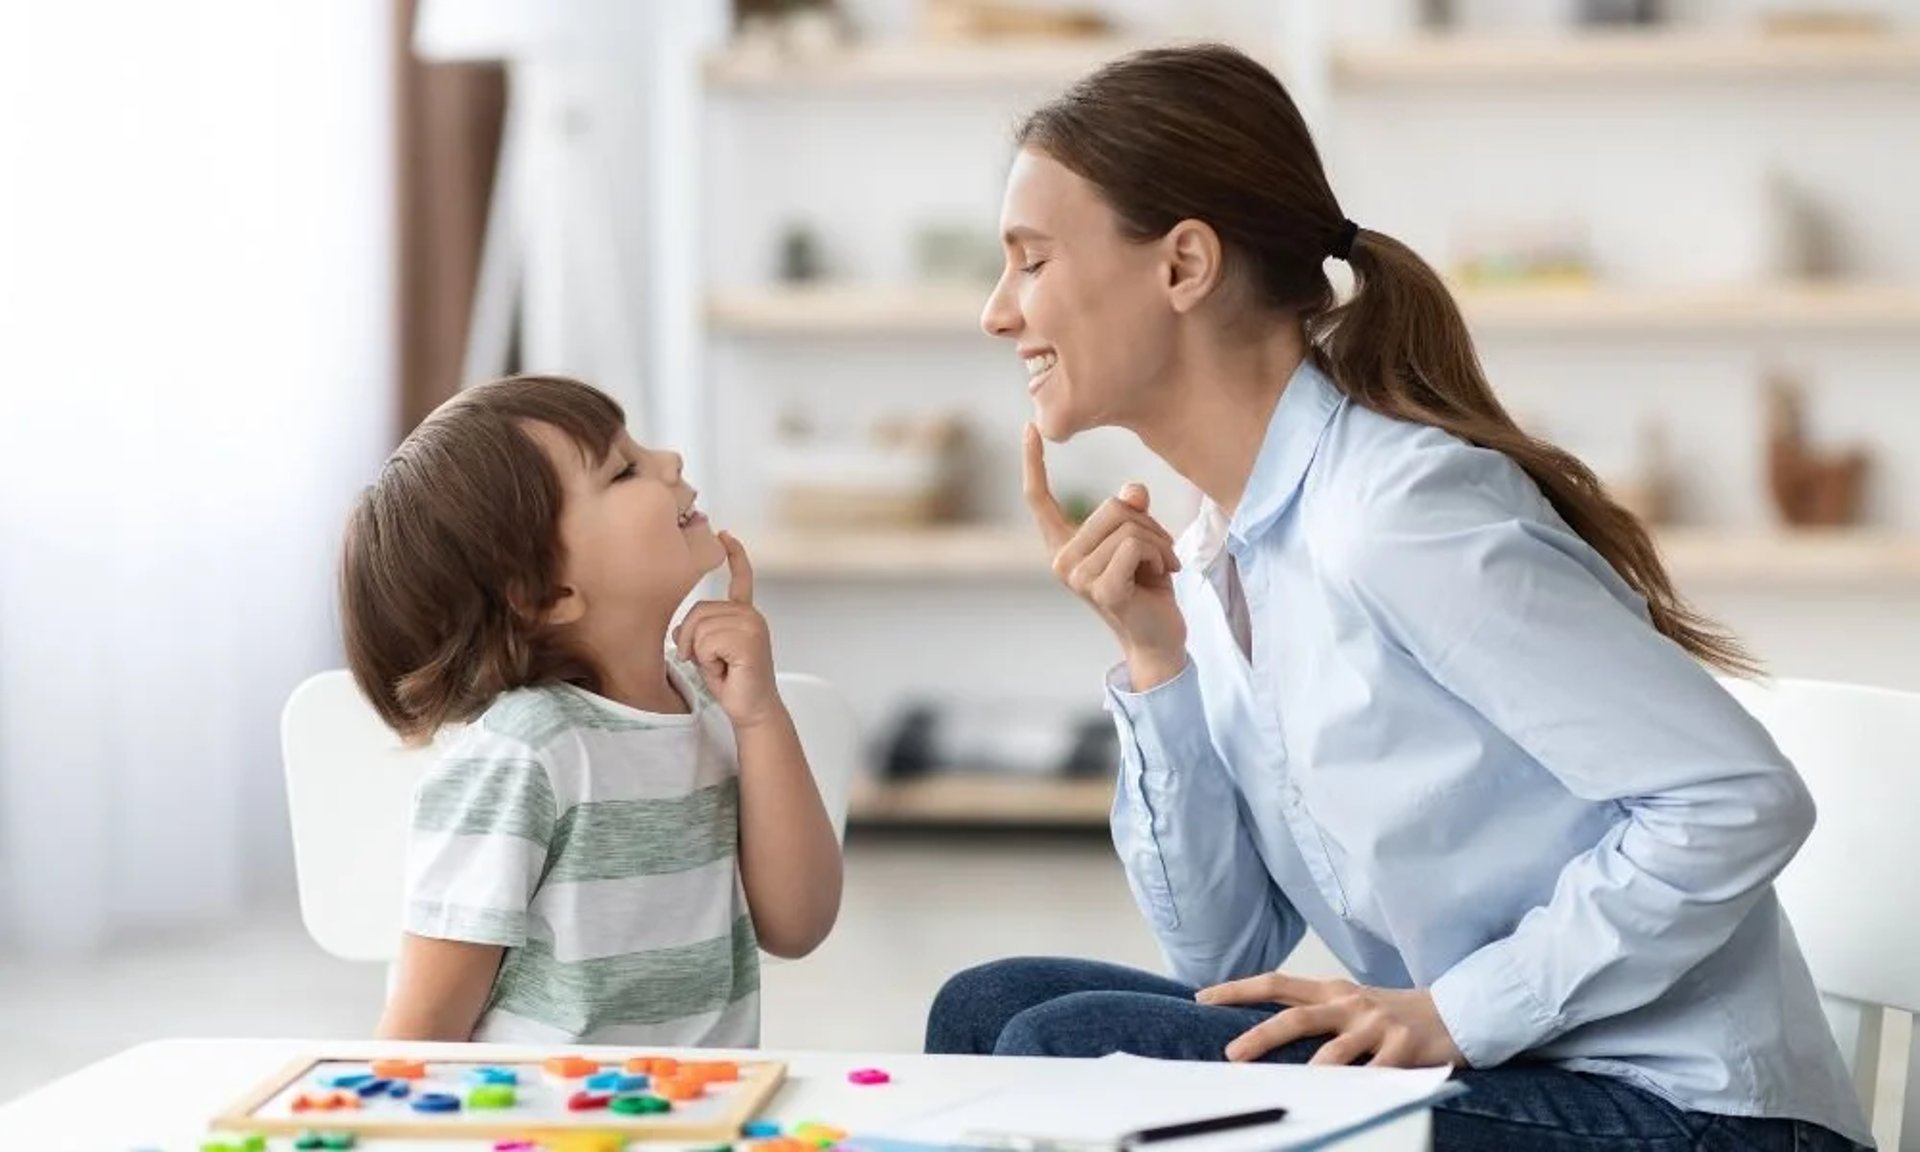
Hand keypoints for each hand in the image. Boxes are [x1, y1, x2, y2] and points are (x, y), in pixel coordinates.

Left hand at [673, 532, 782, 729]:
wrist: (752, 709)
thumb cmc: (732, 682)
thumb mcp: (707, 651)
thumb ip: (697, 631)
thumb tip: (679, 629)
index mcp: (744, 614)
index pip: (741, 578)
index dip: (734, 555)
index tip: (725, 535)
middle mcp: (750, 614)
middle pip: (699, 610)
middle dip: (690, 639)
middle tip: (707, 661)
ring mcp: (752, 624)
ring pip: (700, 627)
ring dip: (700, 652)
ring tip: (719, 666)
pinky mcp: (749, 639)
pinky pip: (708, 640)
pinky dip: (708, 659)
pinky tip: (726, 669)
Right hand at [1022, 424, 1187, 688]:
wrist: (1159, 638)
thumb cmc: (1147, 587)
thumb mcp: (1140, 539)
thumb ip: (1131, 511)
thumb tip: (1132, 491)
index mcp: (1063, 546)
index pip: (1039, 500)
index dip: (1033, 463)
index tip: (1029, 427)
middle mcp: (1062, 561)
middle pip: (1110, 507)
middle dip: (1147, 524)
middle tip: (1159, 553)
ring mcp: (1079, 577)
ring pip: (1128, 525)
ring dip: (1159, 542)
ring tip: (1160, 567)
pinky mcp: (1102, 589)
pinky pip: (1135, 545)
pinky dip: (1160, 555)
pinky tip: (1163, 576)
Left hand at [1197, 972, 1466, 1068]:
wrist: (1457, 1012)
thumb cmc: (1393, 1015)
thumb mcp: (1351, 1006)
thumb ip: (1315, 1014)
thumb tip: (1265, 1033)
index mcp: (1333, 991)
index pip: (1276, 984)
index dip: (1238, 989)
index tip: (1203, 998)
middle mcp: (1350, 1004)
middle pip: (1297, 1017)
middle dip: (1261, 1036)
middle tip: (1231, 1054)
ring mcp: (1377, 1026)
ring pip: (1335, 1051)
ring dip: (1312, 1070)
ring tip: (1292, 1088)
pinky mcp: (1404, 1049)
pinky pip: (1376, 1074)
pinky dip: (1360, 1088)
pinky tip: (1346, 1102)